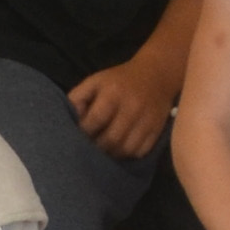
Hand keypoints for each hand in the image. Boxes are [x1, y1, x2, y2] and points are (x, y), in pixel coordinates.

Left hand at [67, 50, 184, 160]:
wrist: (156, 74)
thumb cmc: (119, 80)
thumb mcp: (94, 81)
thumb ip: (77, 98)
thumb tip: (71, 120)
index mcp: (113, 93)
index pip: (95, 121)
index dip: (82, 133)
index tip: (75, 137)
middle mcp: (132, 108)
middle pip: (110, 139)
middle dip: (96, 148)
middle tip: (88, 149)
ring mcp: (147, 120)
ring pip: (125, 149)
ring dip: (111, 154)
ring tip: (103, 150)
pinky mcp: (157, 130)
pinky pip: (140, 152)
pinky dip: (128, 154)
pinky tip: (120, 148)